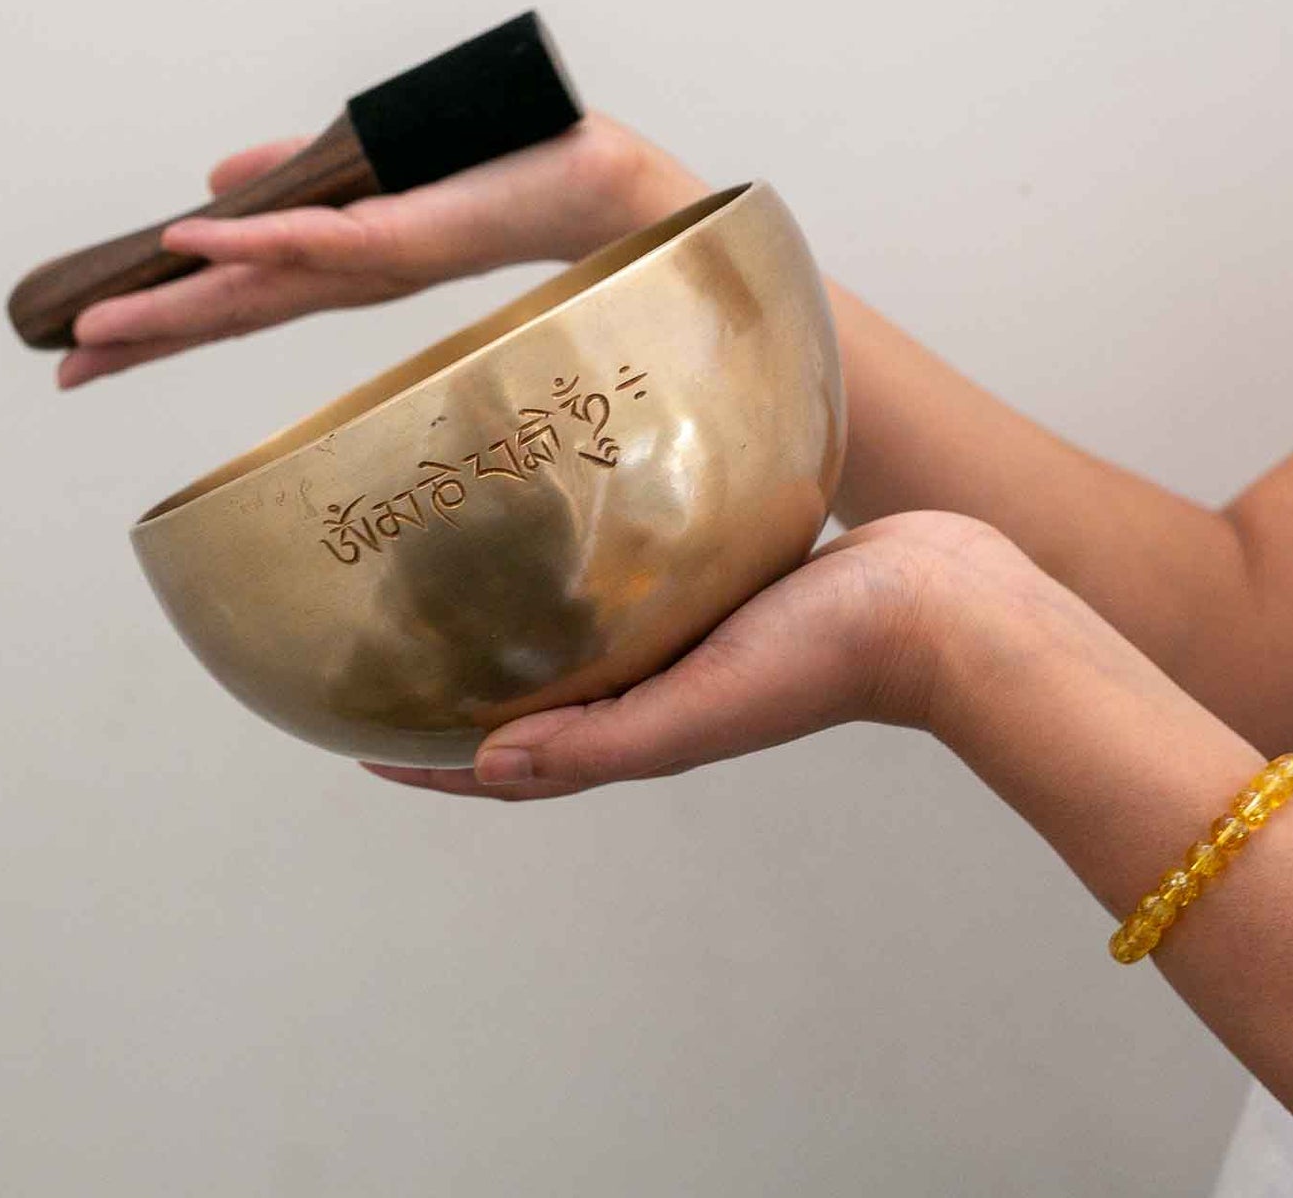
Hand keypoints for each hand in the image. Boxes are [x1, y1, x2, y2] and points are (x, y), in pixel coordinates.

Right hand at [57, 114, 704, 387]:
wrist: (597, 180)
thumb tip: (220, 178)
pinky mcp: (405, 231)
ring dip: (173, 307)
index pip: (235, 301)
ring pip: (255, 290)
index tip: (85, 350)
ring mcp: (373, 259)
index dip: (158, 323)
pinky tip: (189, 243)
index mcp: (339, 267)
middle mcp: (348, 277)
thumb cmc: (502, 174)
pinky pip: (316, 236)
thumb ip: (297, 181)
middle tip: (64, 371)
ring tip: (93, 330)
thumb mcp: (374, 172)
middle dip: (144, 341)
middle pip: (230, 314)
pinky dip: (251, 241)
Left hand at [365, 512, 1065, 799]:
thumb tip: (483, 766)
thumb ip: (600, 741)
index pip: (508, 763)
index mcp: (637, 729)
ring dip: (510, 629)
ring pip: (572, 638)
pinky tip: (557, 526)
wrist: (941, 599)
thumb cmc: (827, 657)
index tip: (351, 743)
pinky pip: (625, 583)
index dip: (428, 764)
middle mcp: (648, 686)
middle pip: (527, 701)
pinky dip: (576, 575)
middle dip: (452, 692)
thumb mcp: (701, 706)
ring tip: (450, 587)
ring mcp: (682, 635)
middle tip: (383, 658)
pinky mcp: (713, 583)